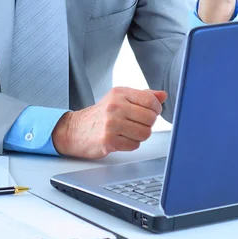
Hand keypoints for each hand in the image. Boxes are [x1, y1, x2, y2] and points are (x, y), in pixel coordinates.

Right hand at [51, 87, 166, 158]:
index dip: (156, 108)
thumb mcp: (119, 98)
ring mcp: (111, 124)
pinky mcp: (109, 141)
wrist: (75, 130)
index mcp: (119, 93)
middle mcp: (115, 107)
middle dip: (148, 124)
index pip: (150, 99)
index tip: (152, 112)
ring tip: (130, 132)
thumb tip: (163, 95)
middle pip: (150, 118)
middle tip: (138, 123)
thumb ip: (142, 96)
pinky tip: (121, 139)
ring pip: (144, 133)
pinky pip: (134, 145)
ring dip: (140, 135)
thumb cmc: (100, 114)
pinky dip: (131, 144)